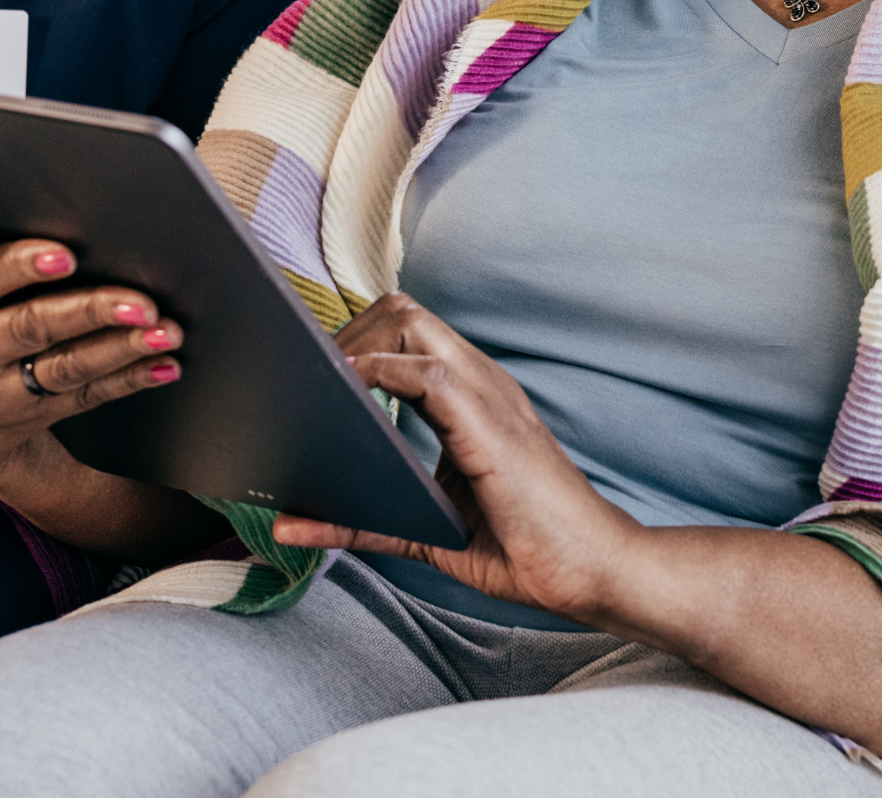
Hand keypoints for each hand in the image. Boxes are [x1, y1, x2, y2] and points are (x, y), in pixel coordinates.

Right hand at [0, 240, 183, 492]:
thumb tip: (38, 199)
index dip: (18, 267)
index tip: (66, 255)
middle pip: (28, 327)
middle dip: (89, 312)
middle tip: (140, 301)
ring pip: (65, 367)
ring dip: (122, 348)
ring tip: (165, 331)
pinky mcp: (25, 419)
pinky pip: (84, 397)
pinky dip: (129, 379)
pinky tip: (164, 365)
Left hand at [270, 293, 642, 621]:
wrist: (591, 571)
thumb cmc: (527, 551)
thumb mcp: (427, 533)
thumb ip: (363, 523)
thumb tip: (290, 525)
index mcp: (473, 399)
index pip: (408, 332)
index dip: (357, 342)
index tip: (315, 380)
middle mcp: (481, 383)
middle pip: (402, 309)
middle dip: (346, 332)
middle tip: (308, 381)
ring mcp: (488, 395)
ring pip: (410, 320)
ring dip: (356, 344)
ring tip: (318, 387)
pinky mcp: (489, 422)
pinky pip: (426, 371)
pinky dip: (379, 374)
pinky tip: (349, 400)